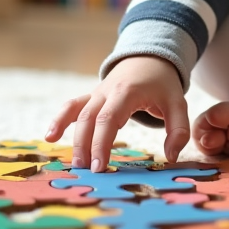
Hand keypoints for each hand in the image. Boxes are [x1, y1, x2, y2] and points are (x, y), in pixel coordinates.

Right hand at [45, 55, 188, 171]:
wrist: (149, 58)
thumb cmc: (163, 84)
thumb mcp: (178, 103)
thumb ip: (178, 130)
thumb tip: (172, 157)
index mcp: (127, 92)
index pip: (109, 118)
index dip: (102, 142)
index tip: (99, 166)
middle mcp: (107, 91)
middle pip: (90, 118)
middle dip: (86, 145)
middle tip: (88, 171)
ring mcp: (96, 93)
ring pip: (77, 113)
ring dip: (72, 137)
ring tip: (74, 163)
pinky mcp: (91, 97)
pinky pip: (72, 106)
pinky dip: (60, 119)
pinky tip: (50, 137)